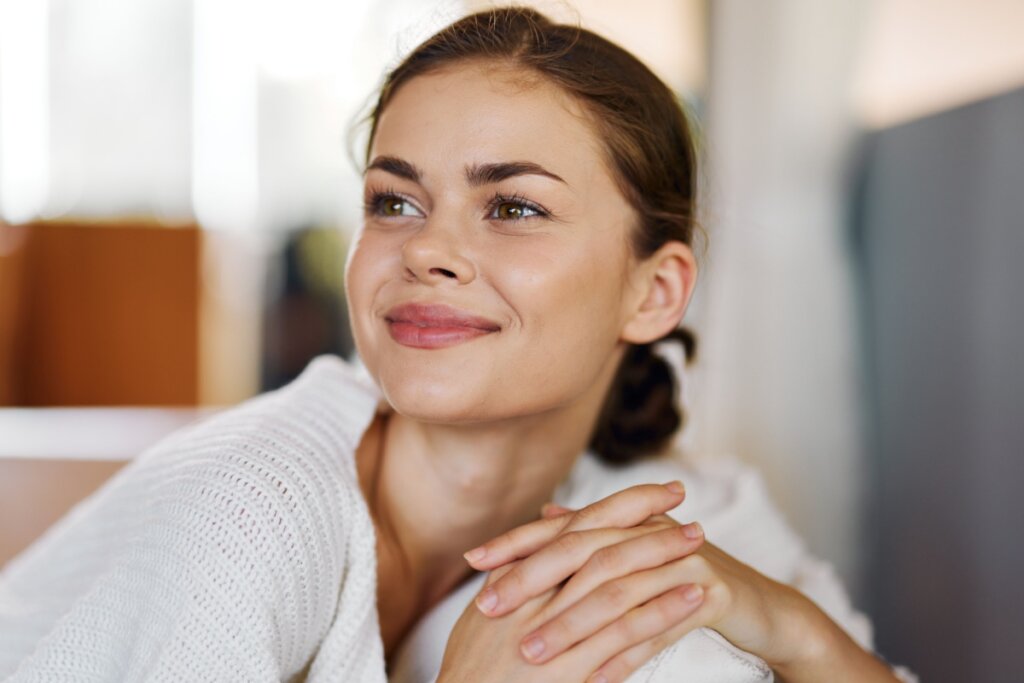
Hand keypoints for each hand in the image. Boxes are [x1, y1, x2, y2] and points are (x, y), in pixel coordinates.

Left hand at [462, 482, 826, 681]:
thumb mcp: (634, 553)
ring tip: (532, 653)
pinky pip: (659, 627)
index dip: (518, 541)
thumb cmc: (685, 579)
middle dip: (532, 578)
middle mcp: (651, 532)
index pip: (562, 526)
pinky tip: (595, 680)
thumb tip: (546, 515)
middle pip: (582, 550)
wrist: (760, 603)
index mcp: (628, 521)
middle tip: (488, 605)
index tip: (474, 559)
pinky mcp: (710, 592)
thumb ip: (591, 535)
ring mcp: (682, 560)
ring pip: (616, 591)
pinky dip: (624, 654)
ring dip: (571, 625)